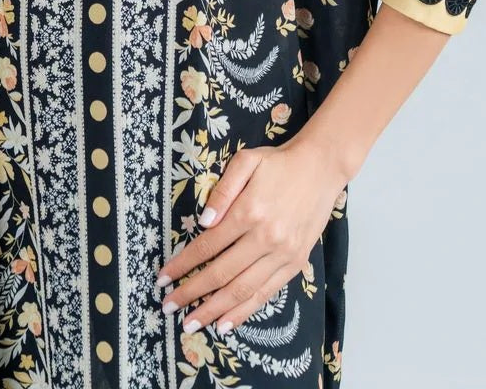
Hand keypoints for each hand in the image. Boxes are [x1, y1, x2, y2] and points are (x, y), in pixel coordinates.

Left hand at [154, 131, 346, 337]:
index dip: (183, 264)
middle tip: (168, 306)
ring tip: (191, 324)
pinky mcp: (295, 264)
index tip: (163, 277)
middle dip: (191, 293)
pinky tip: (226, 323)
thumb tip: (203, 223)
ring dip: (214, 310)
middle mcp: (265, 238)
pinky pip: (266, 294)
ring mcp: (282, 255)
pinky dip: (244, 311)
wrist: (321, 168)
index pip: (207, 246)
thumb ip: (222, 191)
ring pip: (242, 290)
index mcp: (249, 212)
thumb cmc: (279, 163)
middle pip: (221, 274)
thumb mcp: (246, 162)